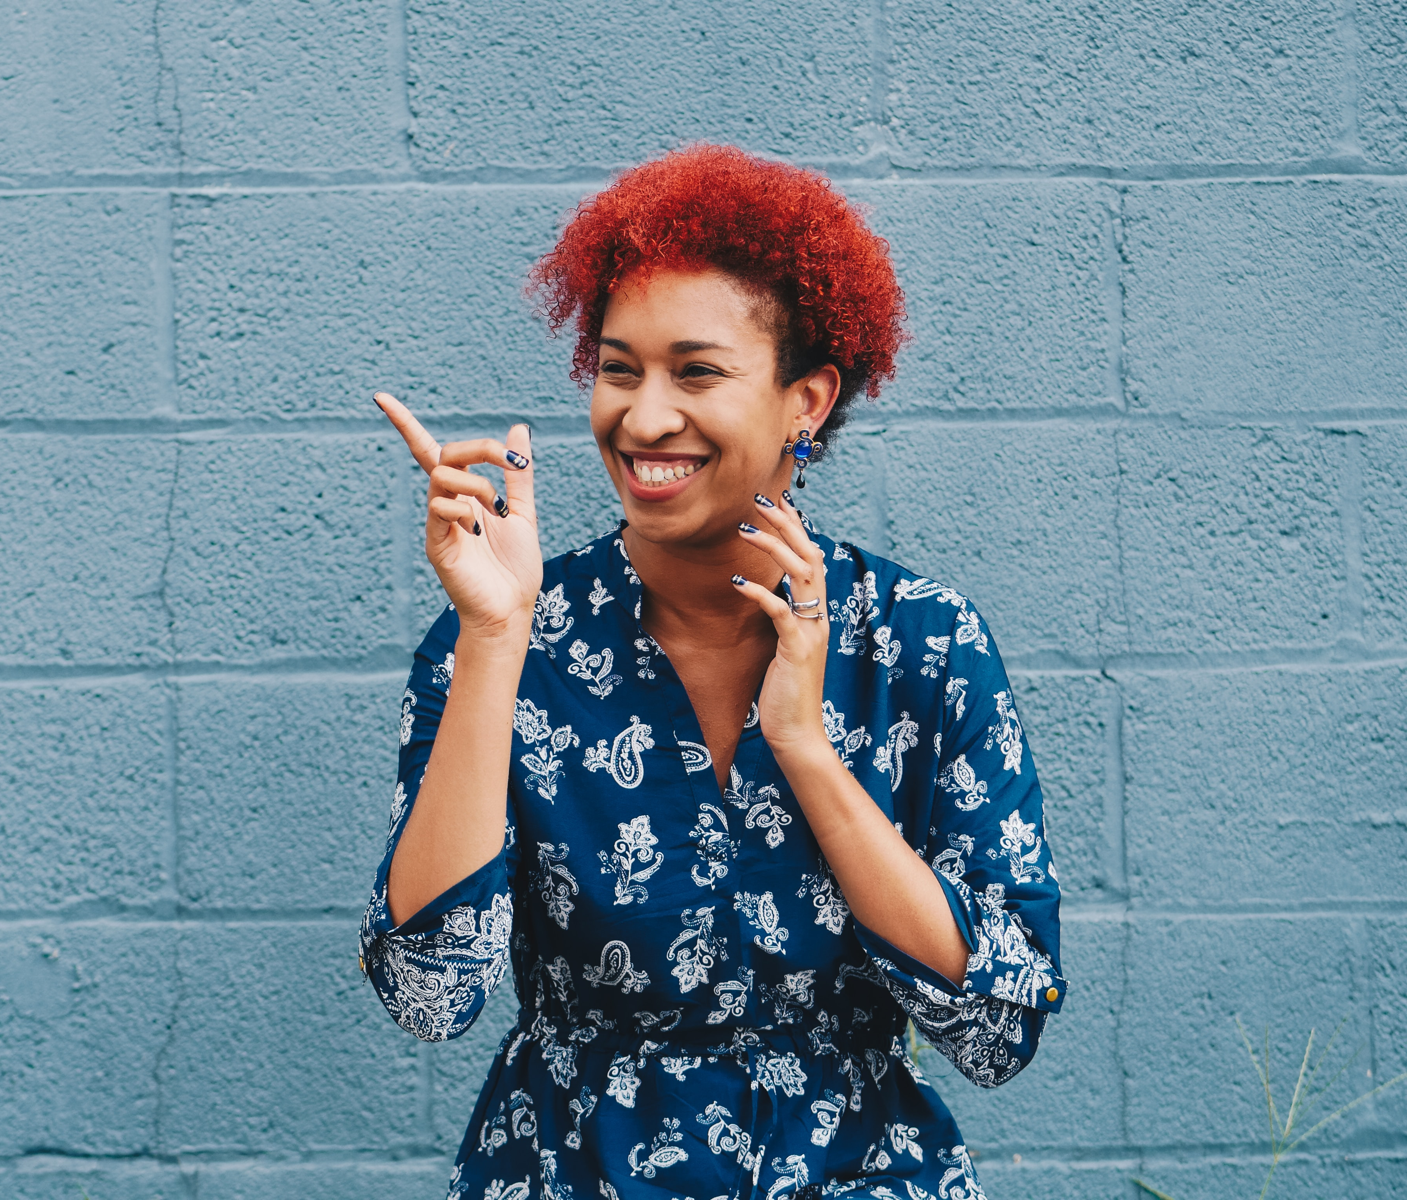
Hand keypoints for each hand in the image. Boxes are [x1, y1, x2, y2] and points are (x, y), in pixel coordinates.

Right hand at [374, 393, 542, 646]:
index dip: (405, 424)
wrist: (512, 609)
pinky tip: (480, 532)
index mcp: (464, 496)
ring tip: (498, 511)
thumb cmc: (515, 568)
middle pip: (444, 454)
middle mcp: (446, 505)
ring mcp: (438, 524)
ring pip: (442, 476)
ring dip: (478, 484)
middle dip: (480, 449)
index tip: (380, 397)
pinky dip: (464, 510)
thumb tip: (519, 429)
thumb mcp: (523, 511)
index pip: (430, 452)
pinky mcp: (436, 544)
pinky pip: (439, 508)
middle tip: (512, 463)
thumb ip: (518, 473)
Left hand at [731, 491, 830, 759]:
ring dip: (773, 547)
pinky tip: (739, 583)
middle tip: (761, 499)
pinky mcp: (797, 650)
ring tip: (745, 529)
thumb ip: (783, 620)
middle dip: (787, 524)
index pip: (812, 559)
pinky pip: (781, 613)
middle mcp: (819, 618)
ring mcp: (811, 633)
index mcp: (817, 615)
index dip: (797, 529)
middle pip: (810, 556)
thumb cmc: (786, 693)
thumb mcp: (785, 648)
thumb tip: (768, 594)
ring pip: (801, 575)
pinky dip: (762, 594)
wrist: (797, 733)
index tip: (778, 502)